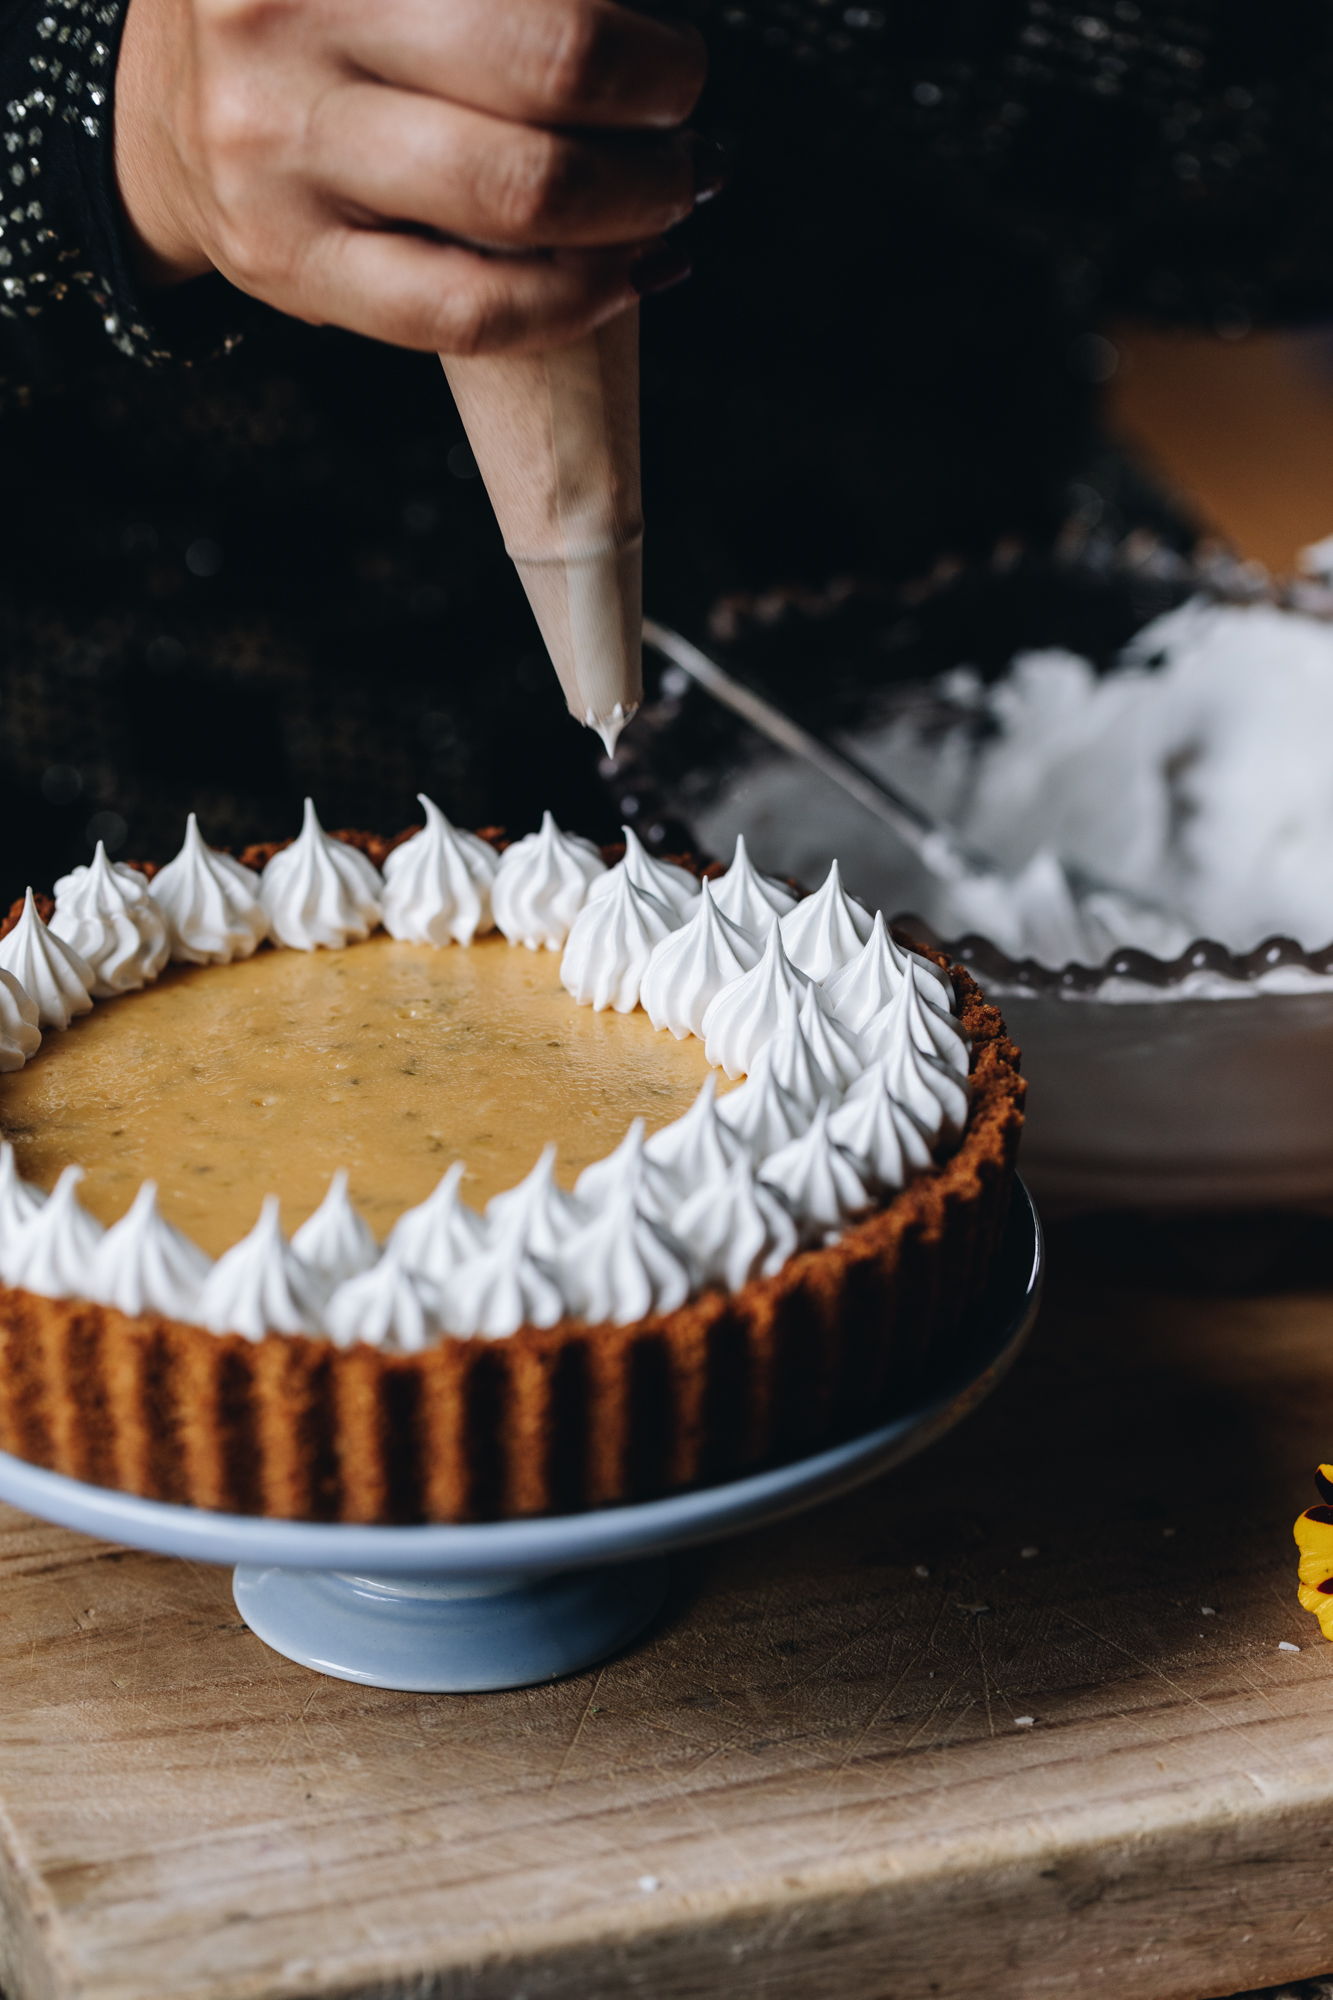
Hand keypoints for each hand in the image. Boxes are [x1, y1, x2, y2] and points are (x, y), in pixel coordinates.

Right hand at [113, 0, 711, 353]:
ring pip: (519, 198)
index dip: (634, 29)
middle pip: (549, 64)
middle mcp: (285, 16)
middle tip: (681, 113)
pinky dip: (577, 298)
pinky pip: (468, 310)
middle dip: (658, 100)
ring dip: (638, 204)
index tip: (669, 51)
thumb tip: (639, 24)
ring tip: (669, 192)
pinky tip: (625, 274)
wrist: (163, 115)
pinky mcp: (291, 266)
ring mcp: (280, 151)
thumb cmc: (310, 15)